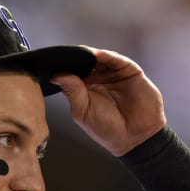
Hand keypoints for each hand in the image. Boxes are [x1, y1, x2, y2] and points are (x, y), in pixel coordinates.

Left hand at [51, 47, 165, 155]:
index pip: (72, 72)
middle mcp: (99, 79)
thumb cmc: (107, 129)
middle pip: (85, 62)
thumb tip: (56, 76)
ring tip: (80, 53)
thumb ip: (72, 92)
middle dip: (76, 57)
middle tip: (66, 54)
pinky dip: (106, 55)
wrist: (135, 137)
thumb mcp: (83, 111)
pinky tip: (97, 55)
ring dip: (90, 54)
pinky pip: (117, 60)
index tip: (54, 61)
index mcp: (85, 89)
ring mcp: (114, 74)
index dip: (64, 66)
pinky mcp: (130, 71)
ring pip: (100, 58)